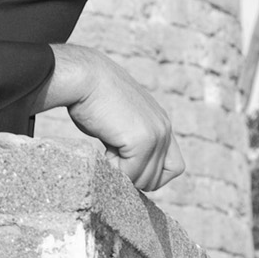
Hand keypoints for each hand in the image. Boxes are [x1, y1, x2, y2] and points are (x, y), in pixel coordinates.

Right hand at [40, 44, 183, 190]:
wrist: (85, 77)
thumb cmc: (92, 97)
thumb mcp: (121, 120)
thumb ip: (131, 140)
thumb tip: (126, 167)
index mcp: (161, 123)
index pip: (173, 167)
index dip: (150, 175)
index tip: (127, 167)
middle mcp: (164, 128)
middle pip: (157, 177)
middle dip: (132, 176)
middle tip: (112, 156)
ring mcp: (157, 134)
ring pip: (145, 180)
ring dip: (123, 174)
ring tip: (107, 151)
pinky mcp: (143, 140)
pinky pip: (131, 174)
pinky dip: (116, 171)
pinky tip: (105, 151)